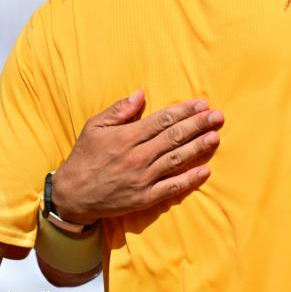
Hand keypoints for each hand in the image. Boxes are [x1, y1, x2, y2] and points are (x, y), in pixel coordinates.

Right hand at [51, 91, 223, 224]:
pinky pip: (172, 187)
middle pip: (174, 137)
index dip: (184, 111)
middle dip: (198, 125)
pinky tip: (205, 171)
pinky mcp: (145, 197)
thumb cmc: (84, 158)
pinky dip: (189, 179)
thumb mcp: (94, 127)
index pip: (163, 120)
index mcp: (127, 137)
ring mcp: (143, 178)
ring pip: (177, 159)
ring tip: (216, 137)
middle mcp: (138, 156)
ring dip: (198, 148)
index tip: (202, 104)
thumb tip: (141, 94)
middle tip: (218, 116)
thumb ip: (118, 110)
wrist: (72, 196)